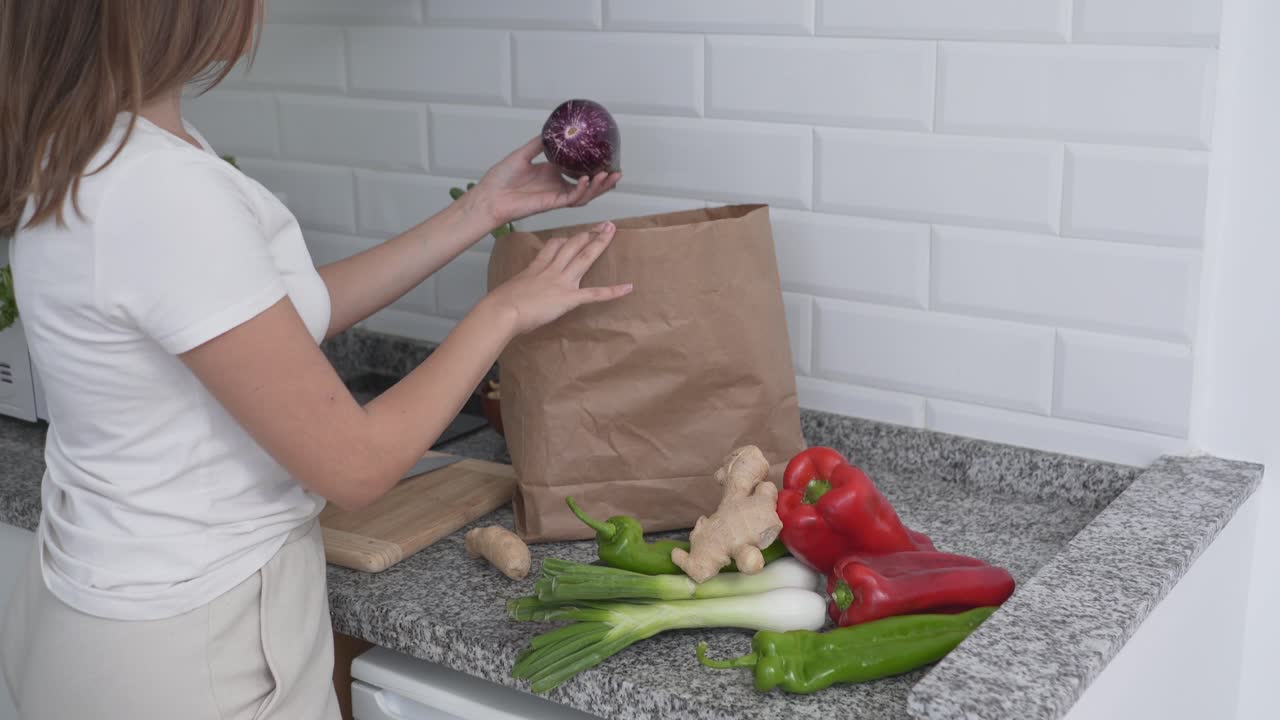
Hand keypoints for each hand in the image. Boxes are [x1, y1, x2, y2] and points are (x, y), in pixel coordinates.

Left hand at [467, 137, 620, 226]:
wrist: (490, 196)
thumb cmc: (501, 178)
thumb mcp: (522, 154)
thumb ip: (539, 144)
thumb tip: (552, 131)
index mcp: (552, 175)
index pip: (579, 173)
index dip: (594, 168)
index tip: (607, 159)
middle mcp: (557, 186)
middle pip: (588, 186)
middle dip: (604, 181)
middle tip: (618, 172)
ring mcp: (556, 196)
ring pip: (585, 195)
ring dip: (599, 187)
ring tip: (610, 176)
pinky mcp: (552, 204)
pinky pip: (572, 199)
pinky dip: (581, 189)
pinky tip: (586, 179)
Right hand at [486, 222, 631, 335]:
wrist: (503, 310)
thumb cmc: (501, 304)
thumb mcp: (509, 289)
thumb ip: (519, 289)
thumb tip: (515, 296)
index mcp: (536, 267)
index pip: (552, 247)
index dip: (564, 240)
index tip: (570, 236)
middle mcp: (551, 270)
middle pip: (572, 245)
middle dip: (588, 233)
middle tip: (602, 224)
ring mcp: (562, 282)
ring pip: (584, 258)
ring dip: (599, 243)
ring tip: (611, 230)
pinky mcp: (569, 298)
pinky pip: (595, 294)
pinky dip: (613, 291)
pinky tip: (628, 288)